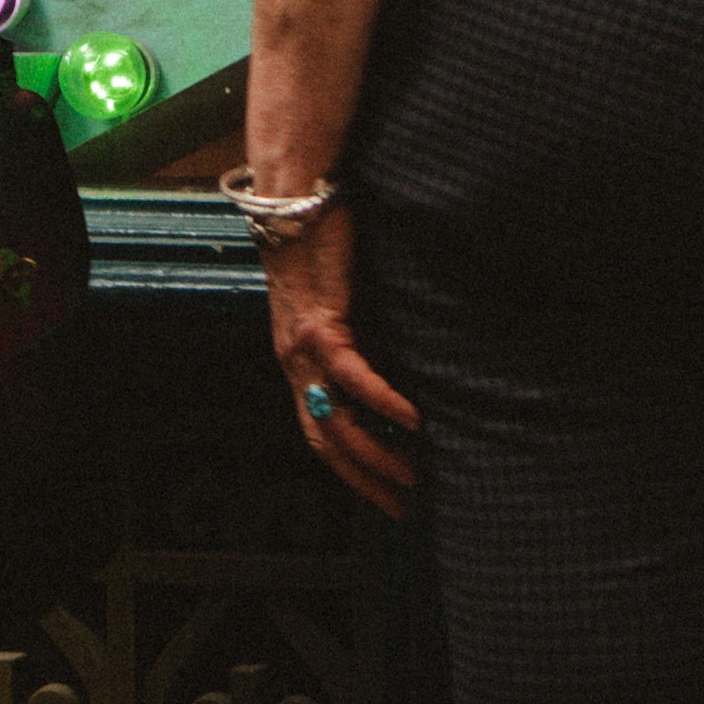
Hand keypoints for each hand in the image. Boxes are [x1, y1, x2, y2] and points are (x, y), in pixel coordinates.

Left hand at [268, 200, 417, 514]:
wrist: (294, 196)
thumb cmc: (318, 237)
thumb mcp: (333, 297)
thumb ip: (350, 331)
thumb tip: (386, 358)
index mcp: (295, 359)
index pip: (318, 432)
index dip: (348, 469)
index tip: (380, 495)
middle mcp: (292, 362)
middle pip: (324, 441)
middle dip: (362, 480)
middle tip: (399, 507)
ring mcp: (302, 347)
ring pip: (335, 420)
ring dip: (375, 454)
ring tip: (410, 475)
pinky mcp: (321, 323)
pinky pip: (353, 375)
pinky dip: (382, 400)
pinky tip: (410, 419)